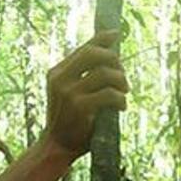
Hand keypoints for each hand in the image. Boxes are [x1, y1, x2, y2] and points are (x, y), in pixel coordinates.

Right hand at [44, 31, 129, 155]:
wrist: (57, 147)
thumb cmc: (69, 121)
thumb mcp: (69, 94)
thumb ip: (81, 76)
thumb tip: (109, 54)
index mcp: (56, 73)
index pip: (83, 48)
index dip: (102, 38)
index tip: (116, 34)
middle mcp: (60, 79)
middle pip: (93, 54)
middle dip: (114, 60)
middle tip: (122, 75)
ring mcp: (69, 93)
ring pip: (104, 73)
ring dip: (121, 81)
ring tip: (124, 92)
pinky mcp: (80, 107)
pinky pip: (109, 94)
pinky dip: (120, 99)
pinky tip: (122, 107)